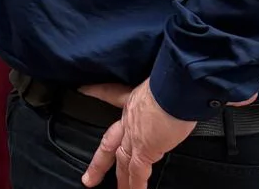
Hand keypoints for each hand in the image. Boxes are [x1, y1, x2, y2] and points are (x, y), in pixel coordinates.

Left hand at [79, 81, 194, 188]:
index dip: (95, 92)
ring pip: (121, 161)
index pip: (110, 94)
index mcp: (133, 99)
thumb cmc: (172, 80)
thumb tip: (173, 93)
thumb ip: (161, 90)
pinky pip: (138, 173)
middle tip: (88, 176)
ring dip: (118, 178)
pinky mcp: (145, 150)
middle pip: (109, 141)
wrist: (176, 87)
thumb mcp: (160, 81)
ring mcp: (134, 136)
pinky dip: (136, 185)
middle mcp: (129, 118)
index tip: (82, 91)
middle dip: (99, 160)